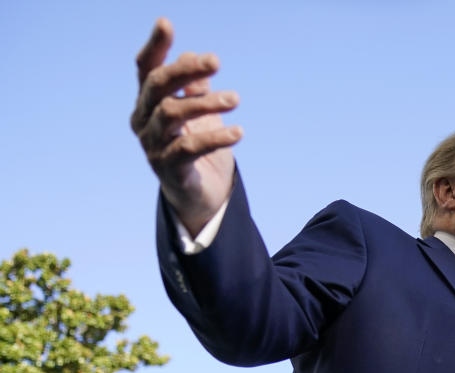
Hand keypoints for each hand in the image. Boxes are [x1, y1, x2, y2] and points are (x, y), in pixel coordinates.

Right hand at [130, 18, 241, 234]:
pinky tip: (238, 132)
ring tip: (235, 99)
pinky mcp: (169, 168)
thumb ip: (195, 87)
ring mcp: (153, 145)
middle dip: (185, 70)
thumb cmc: (198, 146)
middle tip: (217, 62)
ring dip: (206, 103)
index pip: (146, 69)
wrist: (199, 195)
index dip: (155, 47)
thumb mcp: (200, 112)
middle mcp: (144, 120)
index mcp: (149, 102)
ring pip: (173, 114)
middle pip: (157, 86)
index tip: (165, 24)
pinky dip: (215, 138)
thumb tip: (195, 58)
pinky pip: (190, 148)